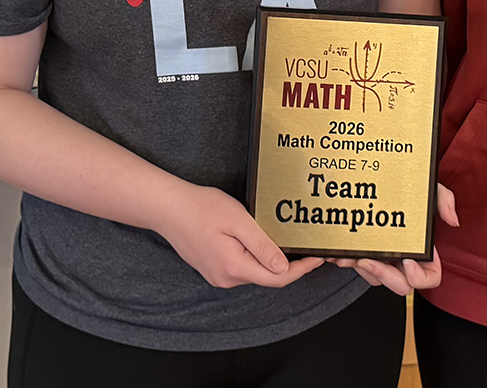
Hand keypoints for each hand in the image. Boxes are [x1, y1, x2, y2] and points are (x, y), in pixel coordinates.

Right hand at [157, 184, 324, 288]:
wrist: (168, 209)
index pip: (277, 278)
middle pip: (267, 277)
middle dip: (288, 264)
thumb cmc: (200, 208)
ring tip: (280, 238)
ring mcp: (218, 276)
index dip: (301, 270)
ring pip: (254, 272)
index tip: (317, 258)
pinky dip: (254, 258)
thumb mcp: (238, 221)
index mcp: (234, 267)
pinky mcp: (214, 270)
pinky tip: (256, 241)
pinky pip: (241, 268)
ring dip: (269, 260)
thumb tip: (283, 267)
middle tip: (304, 246)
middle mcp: (226, 278)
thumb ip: (262, 246)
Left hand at [334, 182, 458, 294]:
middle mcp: (405, 260)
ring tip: (351, 256)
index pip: (430, 278)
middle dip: (384, 275)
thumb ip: (444, 200)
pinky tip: (340, 254)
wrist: (376, 182)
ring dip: (363, 269)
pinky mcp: (365, 256)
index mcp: (424, 252)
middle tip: (370, 261)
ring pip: (376, 279)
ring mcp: (385, 260)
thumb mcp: (428, 190)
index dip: (420, 276)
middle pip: (400, 285)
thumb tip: (452, 221)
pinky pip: (359, 268)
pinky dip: (349, 262)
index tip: (407, 261)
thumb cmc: (406, 190)